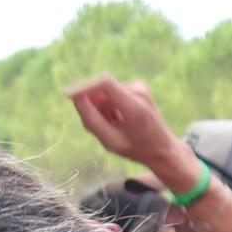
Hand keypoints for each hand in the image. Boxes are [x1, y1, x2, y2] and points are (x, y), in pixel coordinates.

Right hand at [66, 76, 197, 194]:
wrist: (162, 147)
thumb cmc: (135, 148)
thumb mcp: (110, 142)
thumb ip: (91, 120)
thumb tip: (76, 98)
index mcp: (134, 106)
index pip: (104, 83)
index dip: (84, 86)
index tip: (68, 95)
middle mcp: (138, 91)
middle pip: (101, 90)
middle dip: (93, 105)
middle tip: (100, 127)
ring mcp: (140, 87)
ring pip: (106, 92)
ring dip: (102, 107)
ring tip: (114, 126)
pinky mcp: (137, 86)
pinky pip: (113, 92)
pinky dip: (110, 105)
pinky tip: (119, 120)